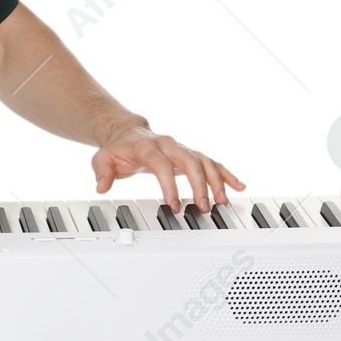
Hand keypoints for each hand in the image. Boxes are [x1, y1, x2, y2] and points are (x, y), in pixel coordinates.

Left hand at [90, 125, 243, 212]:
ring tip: (223, 201)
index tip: (174, 205)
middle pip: (190, 161)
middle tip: (204, 206)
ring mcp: (182, 149)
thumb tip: (101, 186)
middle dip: (200, 184)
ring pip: (204, 161)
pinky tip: (239, 186)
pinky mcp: (191, 155)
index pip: (162, 165)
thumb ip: (101, 171)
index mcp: (147, 147)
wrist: (127, 133)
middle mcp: (169, 145)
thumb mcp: (102, 158)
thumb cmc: (118, 149)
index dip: (169, 186)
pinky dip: (226, 173)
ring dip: (217, 181)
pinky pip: (212, 162)